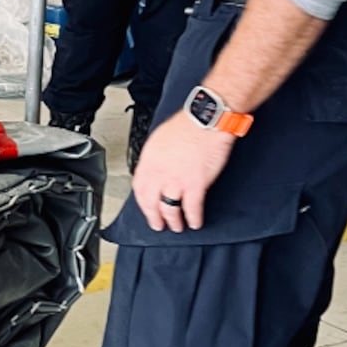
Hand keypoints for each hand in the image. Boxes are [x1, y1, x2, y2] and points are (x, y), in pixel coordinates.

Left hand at [130, 109, 235, 232]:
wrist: (207, 119)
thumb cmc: (188, 124)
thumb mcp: (160, 138)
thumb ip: (156, 157)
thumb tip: (155, 167)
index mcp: (150, 160)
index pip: (139, 187)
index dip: (142, 201)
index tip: (146, 207)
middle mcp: (160, 172)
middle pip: (151, 202)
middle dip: (154, 217)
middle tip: (157, 225)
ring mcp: (177, 180)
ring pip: (169, 209)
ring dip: (173, 221)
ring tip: (177, 226)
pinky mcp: (196, 184)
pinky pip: (192, 208)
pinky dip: (193, 218)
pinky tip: (195, 222)